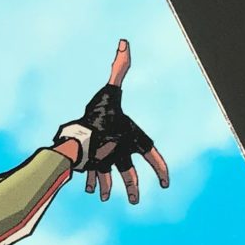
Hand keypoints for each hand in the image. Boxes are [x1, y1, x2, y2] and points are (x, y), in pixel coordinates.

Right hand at [56, 37, 170, 204]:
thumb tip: (125, 43)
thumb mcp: (110, 90)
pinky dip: (89, 182)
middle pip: (128, 175)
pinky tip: (88, 191)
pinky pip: (89, 175)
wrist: (78, 140)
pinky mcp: (87, 165)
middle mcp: (118, 155)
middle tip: (135, 202)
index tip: (166, 183)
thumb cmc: (97, 116)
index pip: (152, 156)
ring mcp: (103, 162)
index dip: (160, 168)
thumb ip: (120, 67)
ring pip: (106, 179)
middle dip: (131, 188)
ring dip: (106, 189)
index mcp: (129, 140)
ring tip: (105, 200)